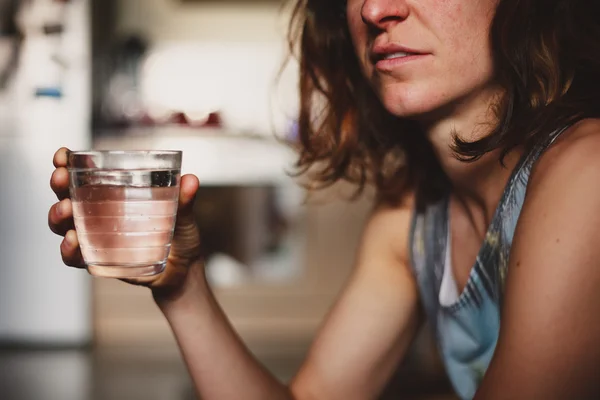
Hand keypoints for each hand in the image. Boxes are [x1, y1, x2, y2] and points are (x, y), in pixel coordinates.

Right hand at [48, 147, 204, 302]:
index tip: (62, 154)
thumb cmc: (180, 236)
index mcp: (114, 195)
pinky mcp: (99, 260)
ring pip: (65, 225)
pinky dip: (69, 250)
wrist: (183, 271)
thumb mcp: (182, 215)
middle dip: (60, 185)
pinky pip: (75, 257)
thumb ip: (184, 200)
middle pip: (67, 196)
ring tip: (66, 210)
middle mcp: (99, 213)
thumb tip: (190, 180)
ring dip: (58, 216)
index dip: (67, 164)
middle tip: (61, 178)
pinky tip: (73, 241)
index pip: (84, 175)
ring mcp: (96, 237)